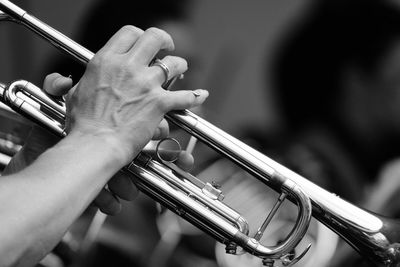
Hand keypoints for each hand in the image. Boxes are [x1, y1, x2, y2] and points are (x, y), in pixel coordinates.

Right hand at [66, 26, 207, 164]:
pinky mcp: (159, 103)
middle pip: (154, 38)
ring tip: (181, 69)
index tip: (144, 43)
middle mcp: (128, 67)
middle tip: (167, 48)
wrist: (95, 144)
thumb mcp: (77, 93)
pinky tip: (200, 95)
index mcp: (107, 61)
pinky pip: (185, 97)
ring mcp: (145, 84)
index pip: (129, 33)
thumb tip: (82, 78)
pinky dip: (195, 97)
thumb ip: (88, 80)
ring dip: (180, 65)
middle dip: (164, 41)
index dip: (140, 36)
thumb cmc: (84, 124)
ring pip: (173, 63)